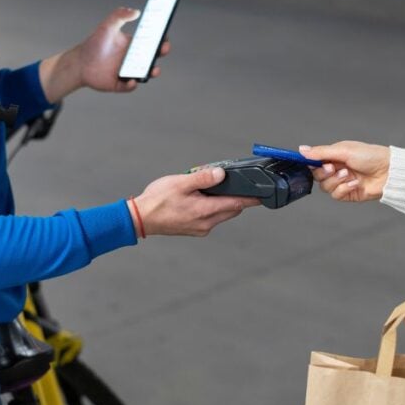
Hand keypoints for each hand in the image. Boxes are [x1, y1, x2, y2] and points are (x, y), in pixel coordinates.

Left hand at [39, 8, 170, 101]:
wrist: (80, 62)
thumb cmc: (94, 43)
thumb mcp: (107, 26)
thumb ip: (119, 16)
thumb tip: (136, 11)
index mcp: (133, 45)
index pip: (151, 43)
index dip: (160, 40)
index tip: (164, 37)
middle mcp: (133, 59)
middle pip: (152, 57)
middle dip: (161, 54)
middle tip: (164, 49)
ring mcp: (128, 72)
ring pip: (145, 74)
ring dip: (152, 72)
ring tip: (153, 69)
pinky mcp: (119, 84)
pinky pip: (129, 86)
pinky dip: (132, 85)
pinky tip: (132, 81)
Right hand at [132, 167, 259, 237]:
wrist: (140, 219)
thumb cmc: (157, 201)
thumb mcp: (180, 183)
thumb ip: (203, 178)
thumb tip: (222, 174)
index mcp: (205, 210)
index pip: (237, 204)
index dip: (252, 199)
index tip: (263, 195)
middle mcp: (206, 223)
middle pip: (232, 210)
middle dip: (237, 198)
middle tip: (237, 184)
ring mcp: (200, 228)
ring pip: (222, 214)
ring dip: (223, 203)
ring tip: (212, 189)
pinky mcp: (194, 230)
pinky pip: (211, 218)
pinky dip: (213, 208)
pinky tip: (201, 199)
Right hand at [298, 141, 389, 201]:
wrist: (388, 171)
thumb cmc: (371, 156)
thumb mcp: (343, 150)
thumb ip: (321, 152)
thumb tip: (302, 149)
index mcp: (334, 156)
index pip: (314, 162)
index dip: (311, 164)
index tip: (310, 164)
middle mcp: (336, 169)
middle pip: (317, 176)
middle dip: (325, 173)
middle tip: (333, 168)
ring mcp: (342, 182)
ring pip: (325, 187)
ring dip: (336, 181)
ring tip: (348, 174)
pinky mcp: (348, 194)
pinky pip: (336, 195)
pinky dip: (344, 189)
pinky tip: (355, 183)